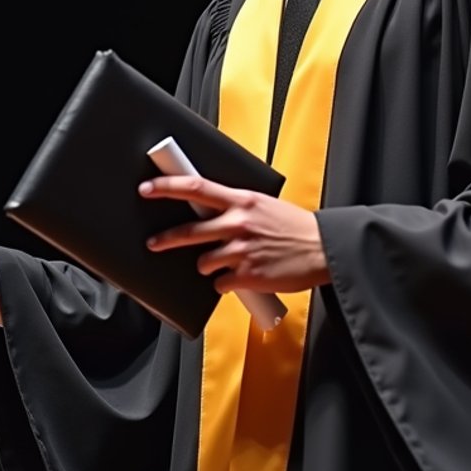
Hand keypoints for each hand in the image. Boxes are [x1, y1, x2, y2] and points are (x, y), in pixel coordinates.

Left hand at [139, 175, 330, 296]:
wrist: (323, 249)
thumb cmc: (295, 228)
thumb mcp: (264, 206)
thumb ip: (237, 208)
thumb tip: (211, 211)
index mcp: (242, 200)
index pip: (196, 187)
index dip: (167, 187)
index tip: (147, 188)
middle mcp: (238, 223)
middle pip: (189, 231)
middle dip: (166, 239)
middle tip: (154, 243)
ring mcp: (241, 250)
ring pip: (204, 262)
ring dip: (209, 266)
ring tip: (227, 263)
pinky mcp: (247, 275)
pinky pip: (220, 283)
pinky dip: (227, 283)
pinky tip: (242, 277)